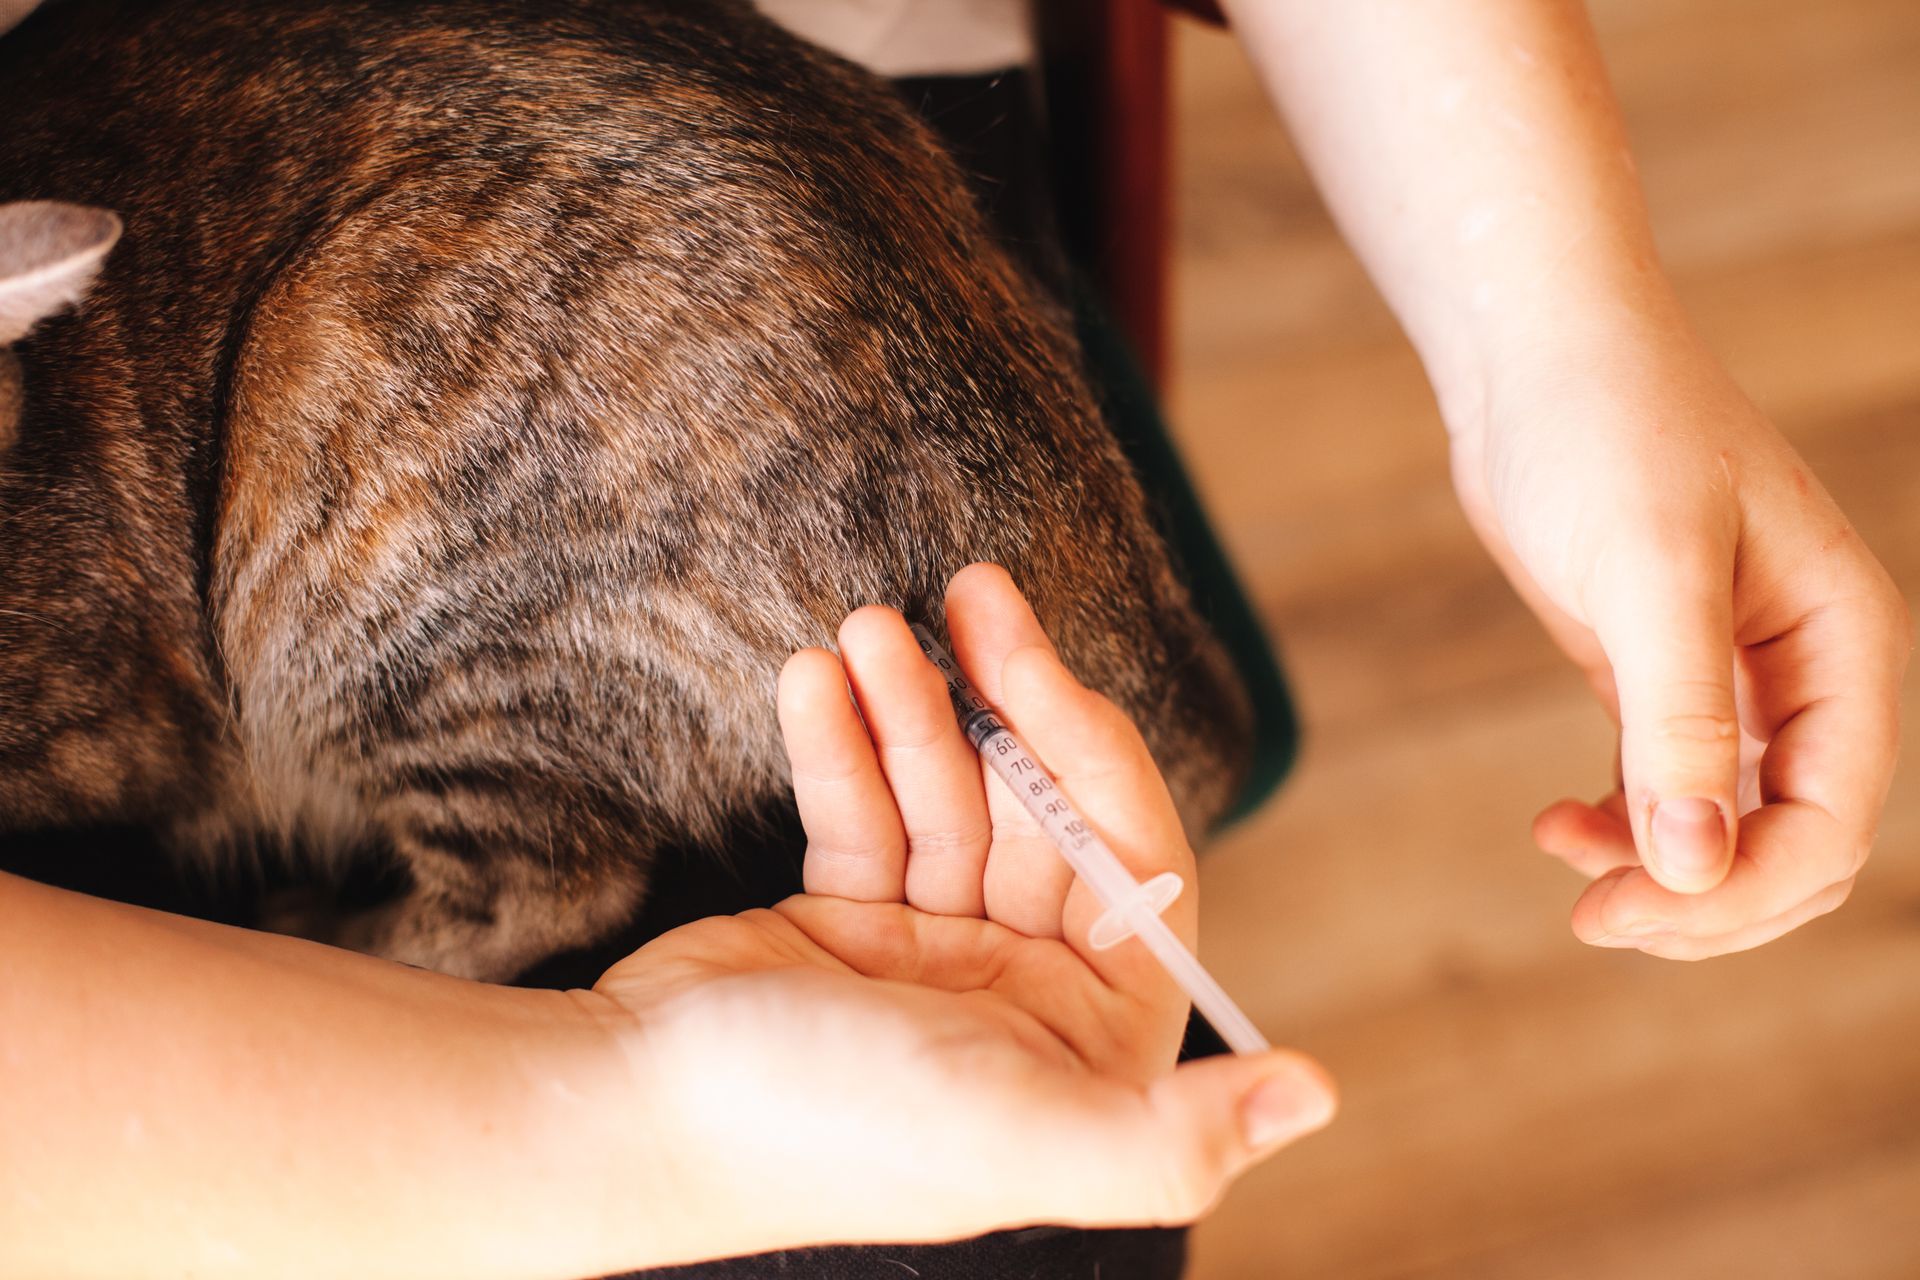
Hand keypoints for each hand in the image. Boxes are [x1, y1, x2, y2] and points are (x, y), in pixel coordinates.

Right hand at [588, 565, 1333, 1260]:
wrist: (631, 1118)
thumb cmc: (834, 1130)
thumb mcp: (1026, 1136)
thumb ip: (1178, 1133)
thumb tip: (1320, 1088)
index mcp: (1088, 1044)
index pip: (1133, 864)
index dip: (1094, 753)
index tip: (1034, 663)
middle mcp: (1019, 994)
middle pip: (1038, 812)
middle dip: (999, 701)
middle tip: (969, 593)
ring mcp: (929, 954)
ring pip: (946, 796)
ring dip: (910, 707)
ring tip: (867, 627)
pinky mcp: (842, 920)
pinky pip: (863, 812)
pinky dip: (841, 745)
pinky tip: (815, 677)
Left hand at [1450, 325, 1908, 958]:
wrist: (1538, 362)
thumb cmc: (1608, 432)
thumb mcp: (1650, 568)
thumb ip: (1680, 716)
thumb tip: (1696, 862)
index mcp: (1845, 645)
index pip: (1833, 821)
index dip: (1743, 891)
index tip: (1626, 909)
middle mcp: (1806, 672)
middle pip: (1790, 843)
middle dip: (1702, 899)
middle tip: (1590, 916)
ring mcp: (1734, 678)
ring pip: (1727, 828)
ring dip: (1659, 874)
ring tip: (1566, 864)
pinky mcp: (1659, 674)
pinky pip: (1667, 788)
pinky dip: (1622, 827)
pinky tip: (1558, 826)